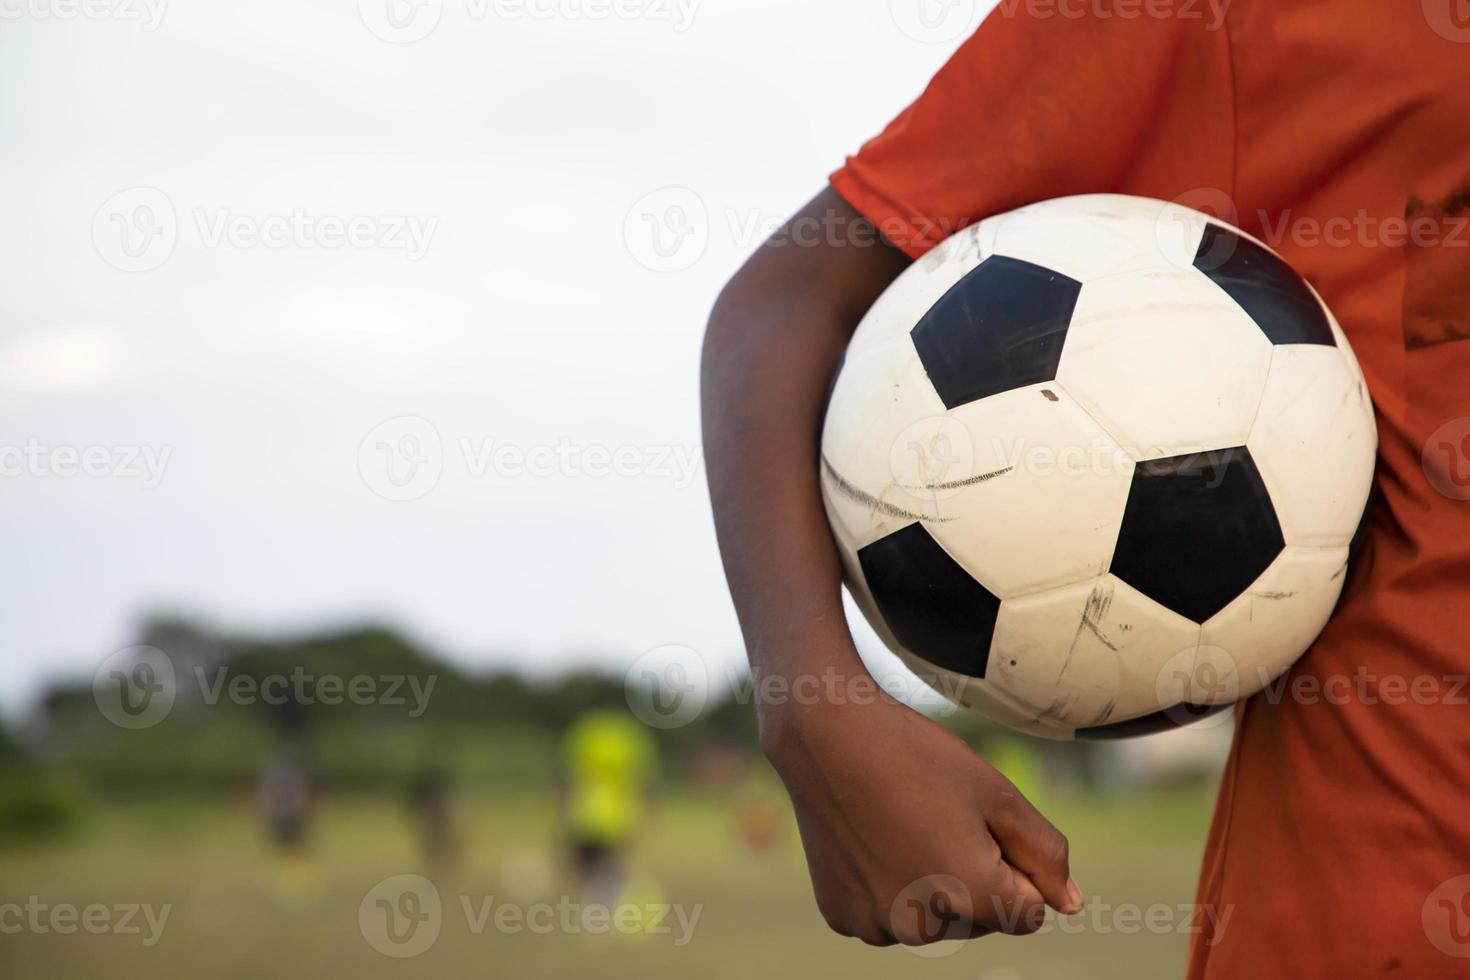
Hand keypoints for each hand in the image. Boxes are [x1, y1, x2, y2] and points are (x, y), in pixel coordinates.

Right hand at [763, 690, 1081, 946]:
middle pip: (979, 921)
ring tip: (903, 825)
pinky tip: (874, 839)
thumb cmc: (917, 756)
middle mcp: (922, 926)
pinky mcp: (843, 917)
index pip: (1028, 913)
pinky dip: (889, 886)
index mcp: (971, 895)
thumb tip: (1070, 905)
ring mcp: (876, 926)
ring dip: (932, 886)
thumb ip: (1044, 853)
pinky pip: (889, 914)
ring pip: (933, 921)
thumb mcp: (996, 792)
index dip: (1013, 864)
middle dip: (974, 877)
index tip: (980, 823)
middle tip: (937, 817)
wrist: (825, 736)